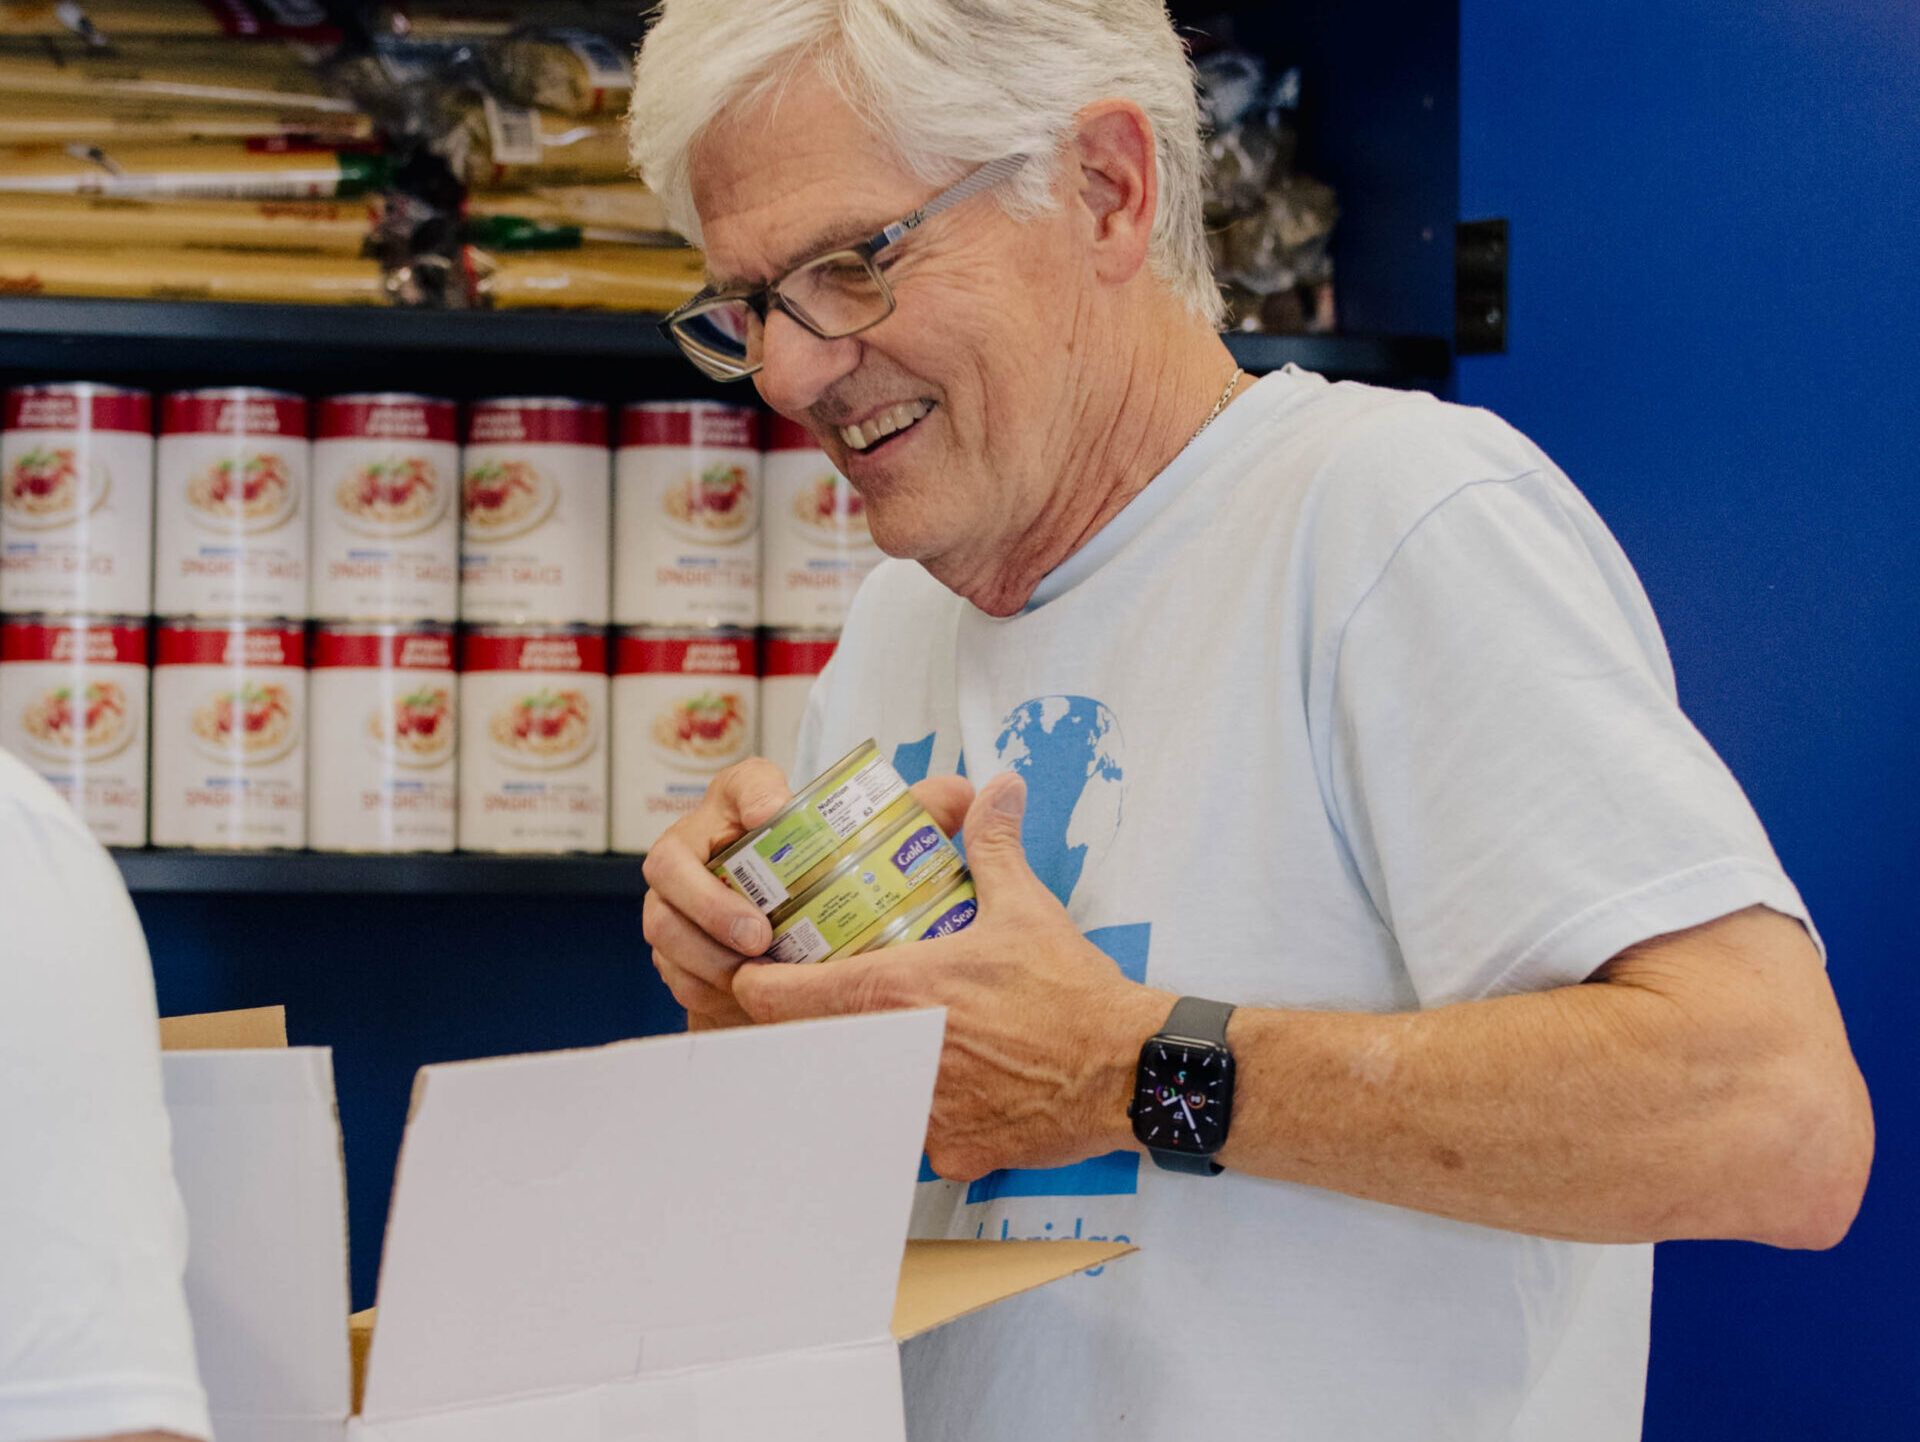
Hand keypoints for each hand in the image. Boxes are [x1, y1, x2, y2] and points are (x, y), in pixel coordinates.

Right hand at [641, 757, 972, 1028]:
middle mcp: (703, 847)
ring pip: (662, 917)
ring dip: (700, 946)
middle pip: (672, 856)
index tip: (773, 813)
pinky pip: (667, 965)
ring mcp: (679, 900)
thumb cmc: (834, 887)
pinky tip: (732, 998)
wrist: (792, 952)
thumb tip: (966, 794)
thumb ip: (918, 817)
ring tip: (746, 971)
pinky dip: (697, 983)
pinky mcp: (674, 948)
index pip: (740, 782)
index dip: (750, 794)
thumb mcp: (876, 850)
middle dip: (710, 898)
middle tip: (759, 932)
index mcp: (749, 809)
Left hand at [734, 772, 1172, 1178]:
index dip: (761, 986)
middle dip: (816, 1028)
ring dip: (870, 1072)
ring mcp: (920, 1114)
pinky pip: (917, 1135)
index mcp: (897, 993)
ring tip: (896, 1046)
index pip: (784, 997)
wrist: (1127, 1068)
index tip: (757, 976)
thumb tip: (996, 788)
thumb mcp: (1026, 906)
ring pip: (863, 1095)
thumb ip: (993, 845)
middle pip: (813, 1050)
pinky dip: (928, 1115)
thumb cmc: (1071, 989)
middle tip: (830, 1007)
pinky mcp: (951, 1154)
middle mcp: (894, 1057)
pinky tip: (956, 1091)